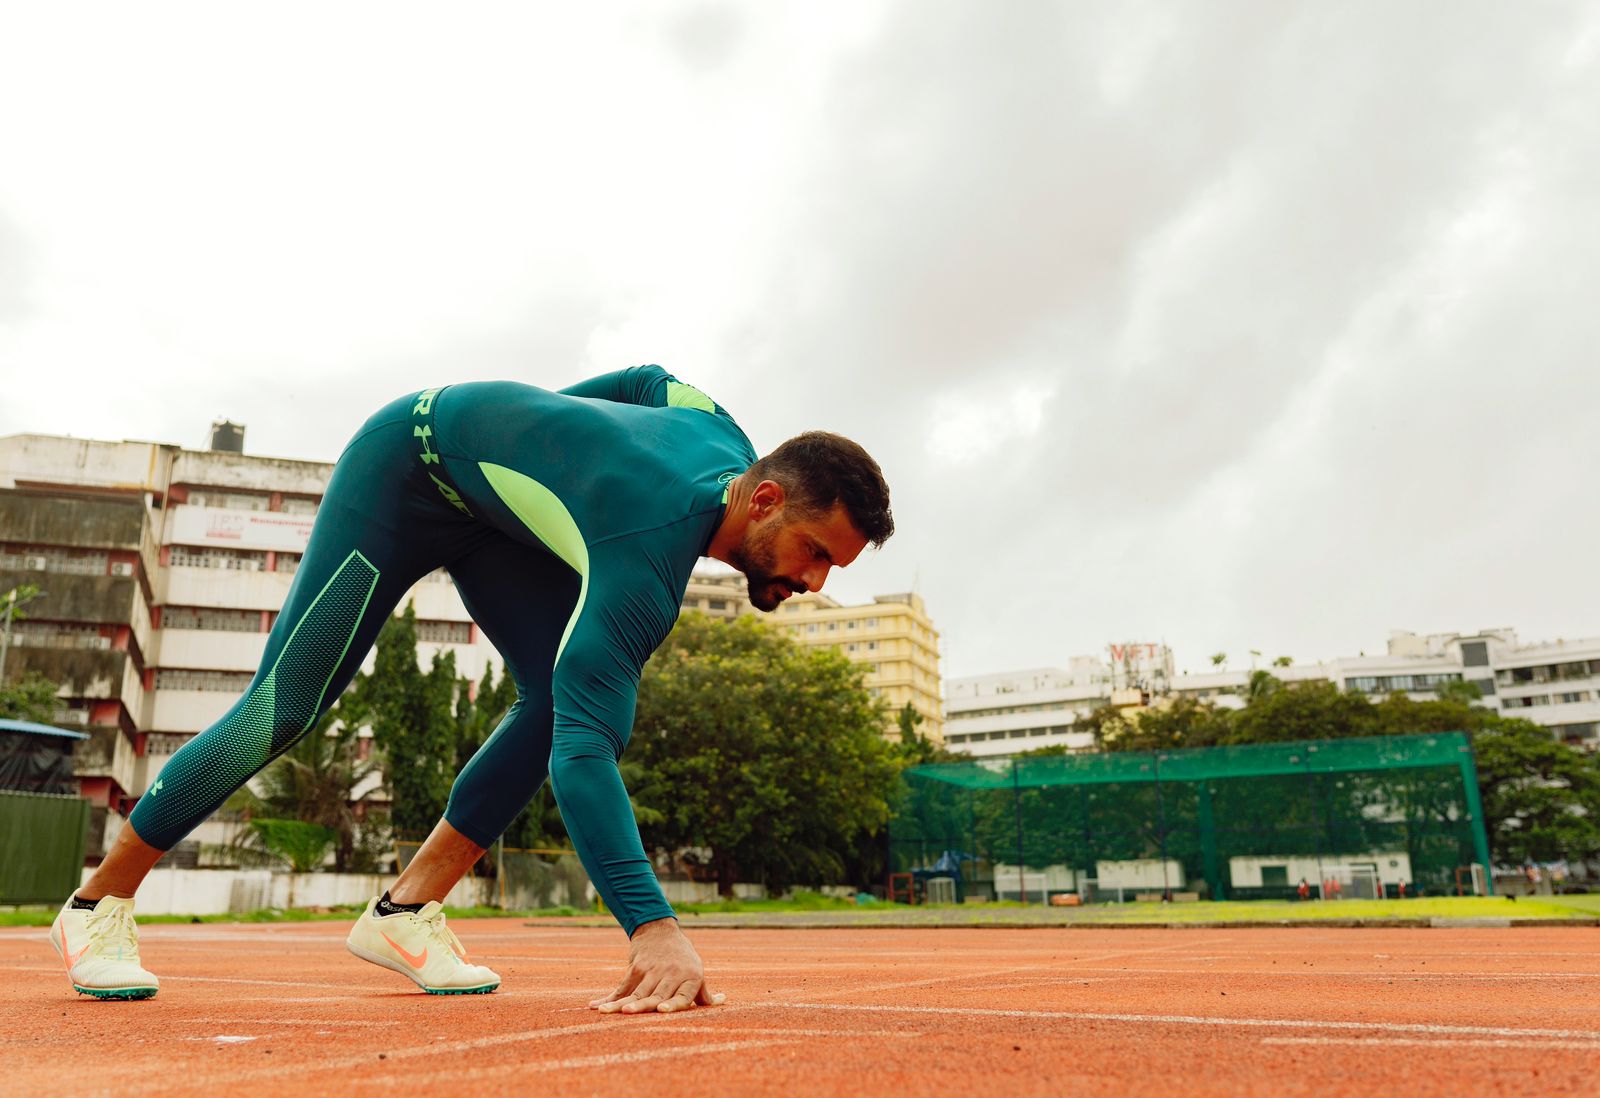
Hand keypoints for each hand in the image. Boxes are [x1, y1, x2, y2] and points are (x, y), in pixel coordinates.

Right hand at [590, 918, 726, 1014]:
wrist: (659, 930)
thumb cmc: (682, 958)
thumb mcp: (695, 971)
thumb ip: (703, 993)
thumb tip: (722, 1002)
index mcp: (690, 978)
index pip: (683, 995)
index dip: (674, 1003)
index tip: (663, 1009)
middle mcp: (672, 974)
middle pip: (655, 995)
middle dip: (641, 1005)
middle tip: (629, 1013)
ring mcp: (652, 969)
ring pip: (636, 991)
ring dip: (620, 1003)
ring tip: (607, 1012)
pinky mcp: (636, 966)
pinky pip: (623, 985)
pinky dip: (609, 997)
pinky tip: (596, 1005)